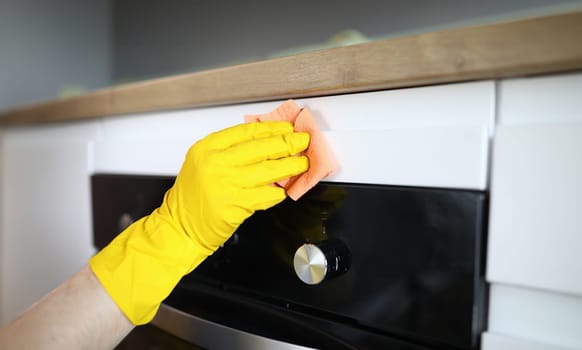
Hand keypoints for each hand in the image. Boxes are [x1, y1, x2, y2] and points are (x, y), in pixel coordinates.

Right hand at [90, 121, 309, 324]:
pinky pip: (266, 196)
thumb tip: (266, 140)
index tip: (287, 127)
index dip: (272, 128)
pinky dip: (279, 192)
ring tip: (303, 162)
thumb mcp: (203, 163)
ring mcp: (226, 185)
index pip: (247, 132)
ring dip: (290, 166)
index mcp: (207, 148)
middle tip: (303, 141)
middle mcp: (216, 163)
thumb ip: (229, 151)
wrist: (179, 227)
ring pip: (268, 171)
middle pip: (261, 148)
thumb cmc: (192, 196)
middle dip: (287, 143)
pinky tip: (286, 188)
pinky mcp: (236, 206)